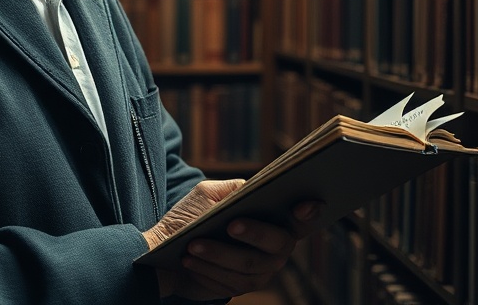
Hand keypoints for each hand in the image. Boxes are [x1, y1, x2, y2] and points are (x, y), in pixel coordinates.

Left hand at [143, 180, 321, 300]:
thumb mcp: (210, 194)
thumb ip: (232, 190)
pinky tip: (190, 260)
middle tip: (231, 225)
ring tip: (194, 244)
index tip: (306, 205)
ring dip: (218, 254)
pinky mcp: (240, 287)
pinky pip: (230, 283)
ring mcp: (261, 271)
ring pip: (248, 265)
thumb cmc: (192, 215)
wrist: (167, 247)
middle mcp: (275, 248)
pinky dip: (209, 269)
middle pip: (278, 243)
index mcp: (273, 220)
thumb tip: (253, 189)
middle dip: (255, 233)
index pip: (301, 219)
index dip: (310, 215)